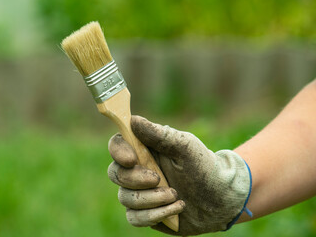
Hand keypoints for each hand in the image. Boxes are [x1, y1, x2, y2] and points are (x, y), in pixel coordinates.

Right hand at [107, 116, 250, 235]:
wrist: (222, 199)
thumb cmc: (204, 166)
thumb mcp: (186, 147)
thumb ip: (160, 135)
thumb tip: (133, 120)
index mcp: (145, 149)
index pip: (118, 145)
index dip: (118, 151)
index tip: (131, 159)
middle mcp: (139, 169)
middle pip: (115, 173)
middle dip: (135, 179)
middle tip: (158, 179)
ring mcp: (141, 192)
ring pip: (125, 198)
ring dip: (151, 199)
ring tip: (176, 195)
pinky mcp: (146, 213)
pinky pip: (135, 218)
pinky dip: (155, 215)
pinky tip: (177, 209)